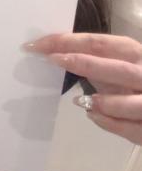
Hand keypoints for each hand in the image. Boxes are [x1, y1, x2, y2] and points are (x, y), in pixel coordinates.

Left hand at [23, 32, 141, 144]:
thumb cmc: (133, 80)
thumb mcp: (116, 65)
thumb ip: (94, 61)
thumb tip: (55, 54)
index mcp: (133, 53)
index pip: (98, 43)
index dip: (67, 41)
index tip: (37, 44)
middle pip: (117, 68)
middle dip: (84, 63)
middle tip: (52, 59)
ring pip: (134, 103)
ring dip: (107, 102)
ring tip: (82, 101)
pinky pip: (132, 129)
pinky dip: (111, 123)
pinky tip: (92, 116)